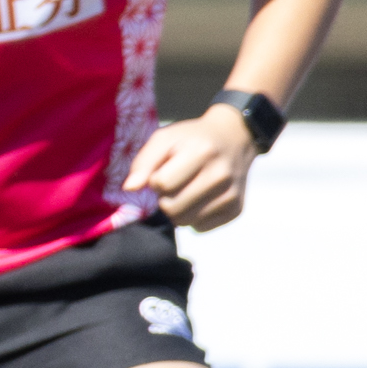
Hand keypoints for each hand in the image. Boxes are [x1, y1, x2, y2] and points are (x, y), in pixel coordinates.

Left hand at [121, 104, 255, 229]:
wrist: (234, 139)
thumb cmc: (192, 139)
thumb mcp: (165, 139)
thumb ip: (144, 162)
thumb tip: (130, 188)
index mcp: (201, 152)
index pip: (162, 184)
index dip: (156, 180)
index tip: (163, 171)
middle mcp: (220, 175)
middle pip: (172, 208)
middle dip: (164, 198)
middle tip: (173, 184)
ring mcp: (231, 195)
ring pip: (185, 221)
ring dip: (177, 209)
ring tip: (185, 190)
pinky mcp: (236, 210)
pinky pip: (200, 228)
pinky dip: (194, 217)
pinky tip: (199, 199)